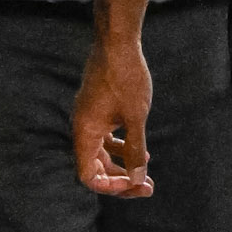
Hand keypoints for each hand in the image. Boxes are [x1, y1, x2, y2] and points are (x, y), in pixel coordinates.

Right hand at [73, 32, 154, 196]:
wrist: (117, 43)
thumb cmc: (126, 78)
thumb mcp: (136, 117)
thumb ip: (135, 150)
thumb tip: (138, 179)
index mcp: (85, 133)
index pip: (89, 176)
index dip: (111, 186)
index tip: (135, 183)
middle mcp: (82, 129)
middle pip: (96, 168)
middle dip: (122, 180)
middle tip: (149, 188)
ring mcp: (89, 120)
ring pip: (101, 154)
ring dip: (123, 166)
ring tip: (147, 175)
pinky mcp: (97, 111)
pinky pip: (105, 139)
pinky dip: (121, 149)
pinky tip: (142, 151)